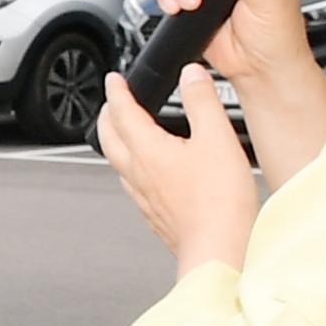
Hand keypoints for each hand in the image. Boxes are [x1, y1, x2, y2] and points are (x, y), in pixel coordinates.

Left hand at [96, 65, 260, 276]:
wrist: (218, 251)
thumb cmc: (218, 203)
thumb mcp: (217, 138)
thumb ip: (203, 101)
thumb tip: (191, 75)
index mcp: (148, 150)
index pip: (122, 111)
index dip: (117, 91)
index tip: (114, 79)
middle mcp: (138, 174)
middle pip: (110, 138)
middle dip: (107, 115)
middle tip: (111, 103)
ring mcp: (144, 197)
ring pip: (118, 163)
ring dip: (117, 142)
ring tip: (124, 133)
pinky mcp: (154, 215)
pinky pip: (133, 185)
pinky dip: (132, 168)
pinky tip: (147, 174)